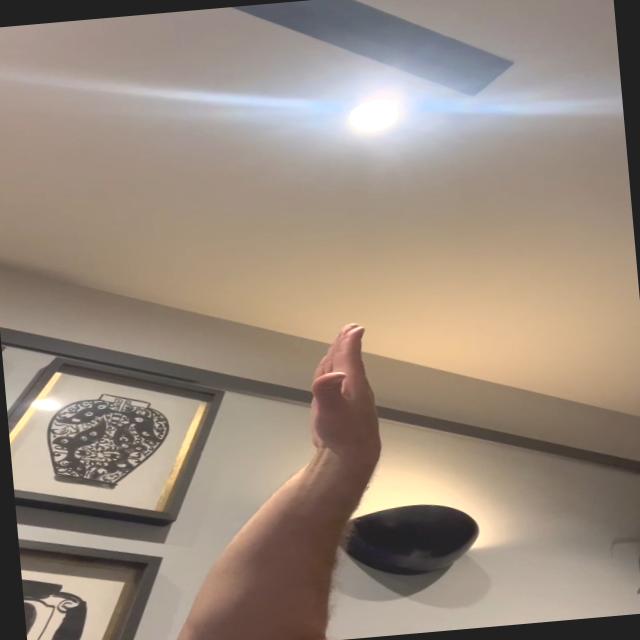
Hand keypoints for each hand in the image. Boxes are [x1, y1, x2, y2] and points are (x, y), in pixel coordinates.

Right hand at [310, 324, 380, 462]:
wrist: (349, 459)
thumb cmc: (343, 434)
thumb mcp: (331, 412)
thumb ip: (327, 391)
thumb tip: (333, 373)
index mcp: (353, 383)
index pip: (351, 358)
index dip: (351, 342)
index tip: (356, 328)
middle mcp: (352, 388)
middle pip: (347, 362)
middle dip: (345, 346)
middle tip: (350, 329)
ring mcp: (347, 400)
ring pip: (341, 373)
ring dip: (339, 358)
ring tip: (341, 344)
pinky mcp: (339, 410)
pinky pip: (336, 385)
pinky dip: (333, 374)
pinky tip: (332, 374)